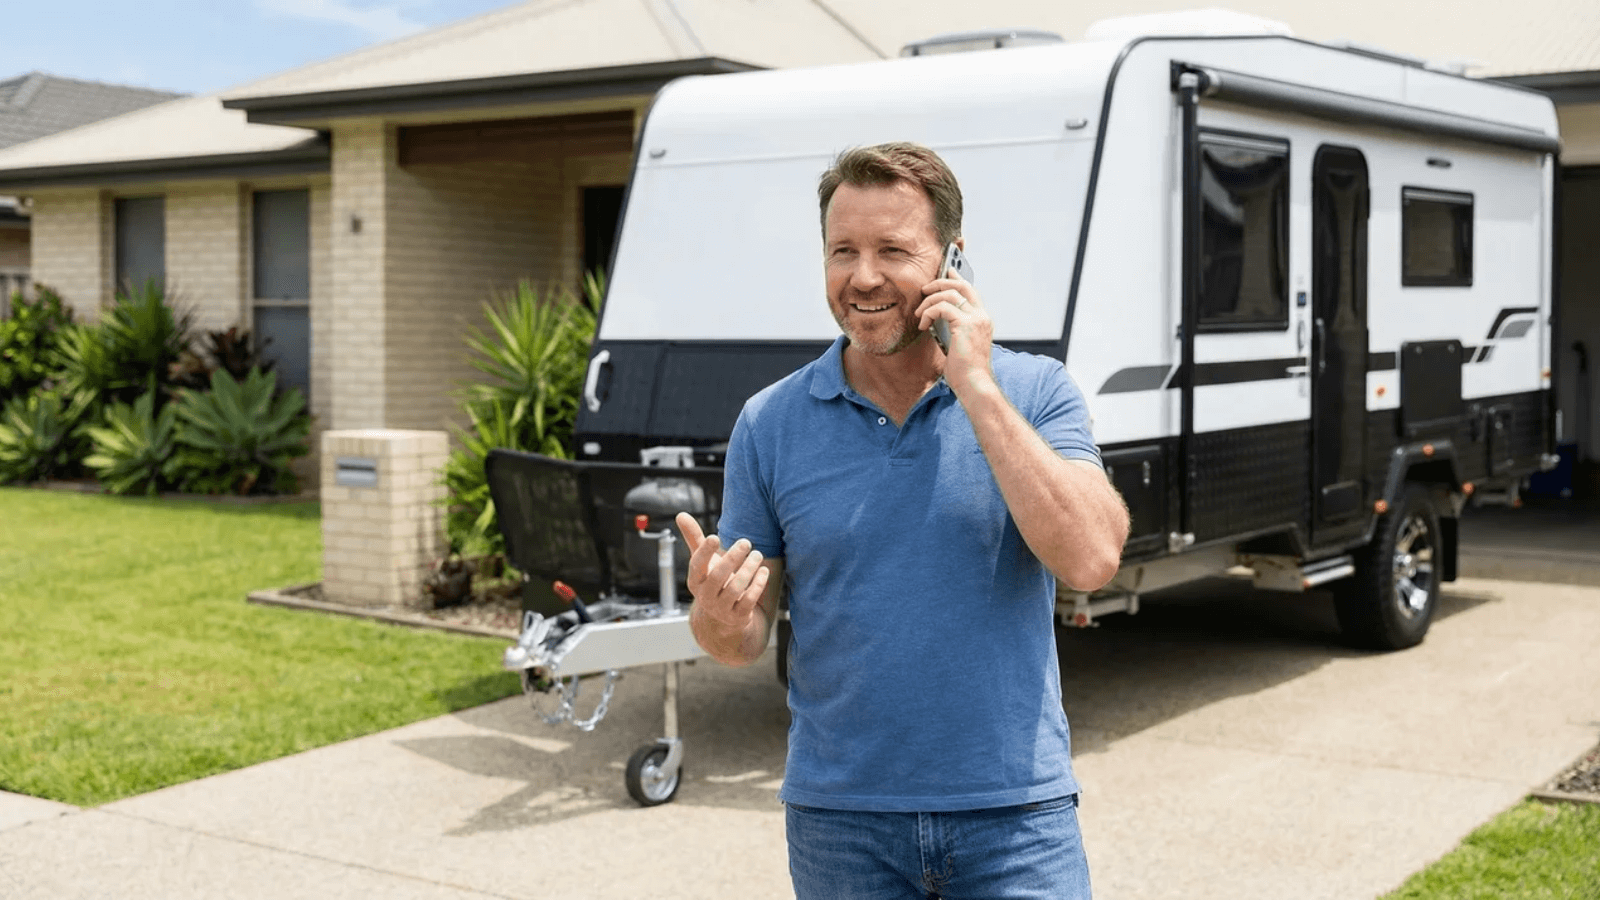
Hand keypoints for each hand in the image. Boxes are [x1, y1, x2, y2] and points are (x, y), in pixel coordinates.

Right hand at [676, 512, 769, 638]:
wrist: (721, 618)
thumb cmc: (713, 581)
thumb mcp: (703, 562)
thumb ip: (694, 538)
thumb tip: (681, 514)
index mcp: (695, 580)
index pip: (696, 566)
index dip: (704, 552)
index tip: (714, 537)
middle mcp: (706, 596)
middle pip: (718, 576)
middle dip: (732, 558)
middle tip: (745, 542)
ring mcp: (722, 608)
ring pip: (735, 589)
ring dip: (748, 570)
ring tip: (757, 555)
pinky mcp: (738, 616)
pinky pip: (748, 601)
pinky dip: (757, 585)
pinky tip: (764, 571)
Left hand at [918, 268, 993, 394]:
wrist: (974, 384)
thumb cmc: (964, 371)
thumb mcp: (959, 344)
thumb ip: (953, 328)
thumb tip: (937, 317)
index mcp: (982, 320)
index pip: (971, 291)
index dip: (958, 279)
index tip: (947, 271)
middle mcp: (982, 316)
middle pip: (962, 286)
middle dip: (941, 282)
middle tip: (925, 288)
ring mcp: (976, 319)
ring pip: (949, 294)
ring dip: (929, 301)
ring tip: (919, 313)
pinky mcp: (965, 324)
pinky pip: (942, 307)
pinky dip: (928, 312)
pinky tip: (923, 324)